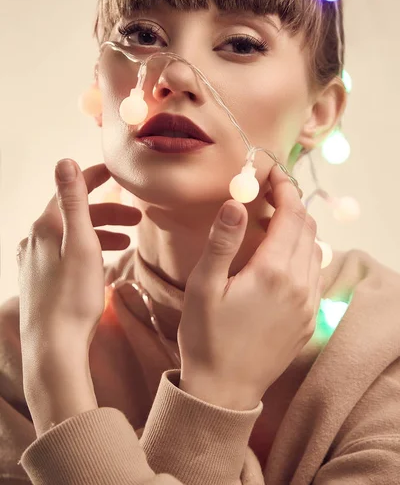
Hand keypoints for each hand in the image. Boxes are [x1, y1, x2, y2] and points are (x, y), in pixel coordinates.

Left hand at [17, 159, 141, 392]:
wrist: (54, 348)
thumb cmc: (72, 297)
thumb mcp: (81, 243)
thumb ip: (74, 201)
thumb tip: (65, 160)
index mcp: (46, 227)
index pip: (71, 190)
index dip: (95, 178)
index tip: (117, 173)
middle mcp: (35, 241)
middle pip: (75, 215)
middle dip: (108, 213)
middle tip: (137, 219)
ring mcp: (35, 262)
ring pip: (72, 237)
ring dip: (101, 234)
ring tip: (127, 245)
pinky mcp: (39, 281)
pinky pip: (67, 255)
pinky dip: (88, 251)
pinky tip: (102, 265)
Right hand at [177, 164, 322, 409]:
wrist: (224, 391)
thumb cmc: (206, 337)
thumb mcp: (204, 286)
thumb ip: (222, 242)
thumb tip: (236, 202)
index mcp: (273, 273)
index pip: (291, 216)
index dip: (284, 189)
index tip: (274, 173)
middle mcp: (299, 286)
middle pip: (308, 229)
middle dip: (293, 204)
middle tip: (272, 193)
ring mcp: (308, 305)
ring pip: (316, 250)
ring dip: (300, 229)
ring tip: (274, 222)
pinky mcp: (309, 320)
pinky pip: (315, 274)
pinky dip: (304, 254)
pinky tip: (283, 257)